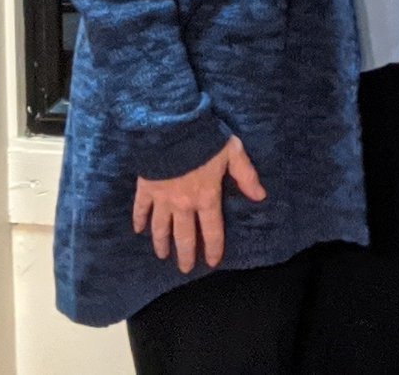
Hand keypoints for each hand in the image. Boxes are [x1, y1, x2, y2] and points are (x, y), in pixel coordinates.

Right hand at [133, 135, 266, 272]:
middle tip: (185, 269)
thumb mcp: (234, 154)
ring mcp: (162, 199)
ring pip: (160, 228)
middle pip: (184, 236)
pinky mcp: (145, 190)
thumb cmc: (206, 140)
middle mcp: (183, 204)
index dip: (214, 247)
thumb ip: (246, 176)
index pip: (212, 229)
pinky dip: (139, 221)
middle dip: (186, 254)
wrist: (172, 130)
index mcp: (207, 197)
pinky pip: (140, 210)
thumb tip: (260, 196)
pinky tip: (138, 231)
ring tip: (163, 256)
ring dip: (161, 244)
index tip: (212, 262)